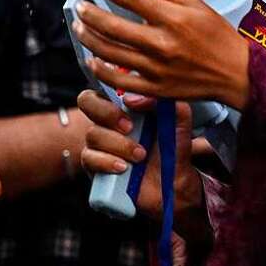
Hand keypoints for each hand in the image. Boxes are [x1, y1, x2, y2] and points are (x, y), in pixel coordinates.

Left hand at [72, 0, 250, 108]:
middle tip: (79, 6)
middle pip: (113, 26)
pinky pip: (118, 80)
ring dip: (89, 38)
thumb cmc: (218, 37)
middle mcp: (161, 43)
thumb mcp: (195, 4)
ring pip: (110, 53)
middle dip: (89, 14)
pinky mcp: (154, 88)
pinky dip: (101, 70)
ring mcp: (156, 68)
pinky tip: (93, 59)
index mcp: (172, 18)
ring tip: (80, 27)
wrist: (236, 74)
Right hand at [77, 90, 211, 244]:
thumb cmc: (174, 146)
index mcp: (124, 104)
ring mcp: (99, 143)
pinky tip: (124, 168)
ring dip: (118, 145)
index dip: (111, 90)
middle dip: (108, 113)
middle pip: (87, 101)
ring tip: (140, 155)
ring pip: (93, 134)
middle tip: (130, 128)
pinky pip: (89, 158)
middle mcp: (107, 121)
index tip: (130, 105)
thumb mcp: (178, 118)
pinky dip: (107, 162)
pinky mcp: (95, 166)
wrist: (174, 182)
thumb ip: (163, 101)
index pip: (104, 84)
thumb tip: (131, 99)